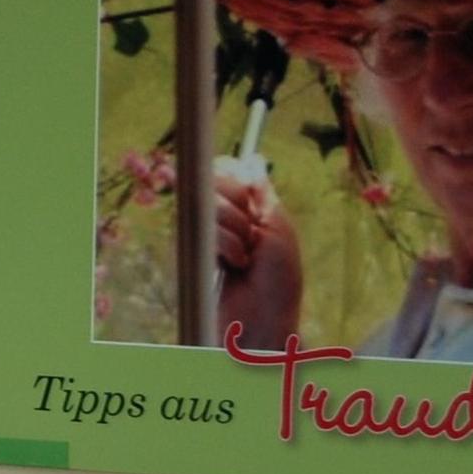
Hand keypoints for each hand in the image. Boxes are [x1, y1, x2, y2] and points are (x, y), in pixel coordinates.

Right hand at [214, 175, 301, 351]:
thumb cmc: (279, 278)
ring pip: (209, 203)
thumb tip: (253, 158)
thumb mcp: (278, 225)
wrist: (265, 316)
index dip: (233, 176)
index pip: (223, 169)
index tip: (249, 195)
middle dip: (238, 203)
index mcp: (244, 206)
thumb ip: (260, 190)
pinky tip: (235, 264)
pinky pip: (204, 228)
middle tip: (253, 232)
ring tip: (247, 256)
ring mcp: (205, 233)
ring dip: (236, 230)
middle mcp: (221, 216)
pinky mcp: (193, 250)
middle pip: (213, 179)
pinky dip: (226, 244)